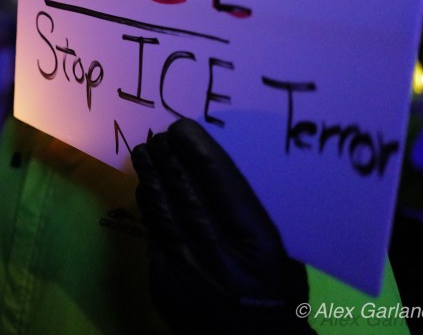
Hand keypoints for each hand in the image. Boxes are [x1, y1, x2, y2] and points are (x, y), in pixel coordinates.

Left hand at [131, 118, 312, 334]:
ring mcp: (185, 268)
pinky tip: (146, 190)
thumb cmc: (276, 294)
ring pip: (161, 208)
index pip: (219, 181)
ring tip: (144, 154)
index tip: (182, 129)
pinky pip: (153, 234)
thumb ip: (248, 214)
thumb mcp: (279, 250)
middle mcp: (218, 251)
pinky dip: (149, 208)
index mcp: (256, 241)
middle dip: (168, 158)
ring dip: (150, 176)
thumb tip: (214, 172)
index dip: (197, 150)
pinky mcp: (163, 283)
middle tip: (158, 136)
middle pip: (184, 190)